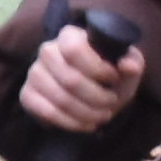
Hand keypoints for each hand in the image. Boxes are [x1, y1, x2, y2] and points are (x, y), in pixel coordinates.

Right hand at [21, 16, 144, 142]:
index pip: (73, 49)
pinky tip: (86, 124)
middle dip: (97, 98)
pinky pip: (47, 112)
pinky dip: (71, 123)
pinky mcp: (27, 95)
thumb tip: (128, 66)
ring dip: (87, 113)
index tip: (113, 78)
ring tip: (102, 116)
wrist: (94, 96)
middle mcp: (47, 51)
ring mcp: (34, 73)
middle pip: (69, 79)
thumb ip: (132, 63)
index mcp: (70, 36)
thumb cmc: (111, 77)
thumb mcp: (126, 68)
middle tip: (111, 103)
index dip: (96, 68)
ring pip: (60, 99)